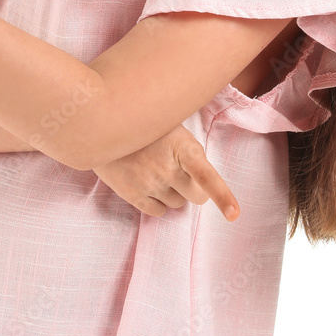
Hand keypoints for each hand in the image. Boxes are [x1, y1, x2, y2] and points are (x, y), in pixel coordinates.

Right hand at [93, 123, 239, 220]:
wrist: (101, 121)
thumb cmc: (145, 122)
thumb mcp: (172, 126)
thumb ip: (188, 151)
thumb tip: (202, 180)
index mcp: (182, 147)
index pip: (205, 175)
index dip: (222, 196)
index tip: (234, 215)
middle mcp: (166, 168)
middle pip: (196, 197)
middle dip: (193, 188)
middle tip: (180, 171)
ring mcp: (147, 182)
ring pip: (176, 204)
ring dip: (172, 191)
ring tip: (155, 168)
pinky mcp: (131, 193)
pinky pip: (157, 211)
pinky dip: (157, 201)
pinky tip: (146, 180)